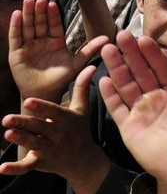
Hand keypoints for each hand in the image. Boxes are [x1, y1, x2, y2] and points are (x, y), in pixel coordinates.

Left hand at [0, 66, 111, 191]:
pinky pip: (27, 167)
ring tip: (8, 133)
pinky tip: (2, 168)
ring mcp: (49, 149)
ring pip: (34, 144)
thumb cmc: (80, 129)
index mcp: (67, 119)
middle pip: (40, 127)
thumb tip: (89, 66)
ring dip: (21, 140)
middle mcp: (59, 134)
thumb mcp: (82, 108)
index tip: (28, 101)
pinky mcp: (41, 163)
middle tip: (7, 119)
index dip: (41, 107)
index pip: (53, 111)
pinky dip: (15, 168)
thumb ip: (81, 87)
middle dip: (24, 123)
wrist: (84, 160)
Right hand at [8, 0, 107, 103]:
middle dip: (40, 11)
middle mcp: (42, 41)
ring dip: (27, 13)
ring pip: (28, 26)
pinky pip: (15, 37)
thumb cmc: (61, 79)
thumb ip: (90, 50)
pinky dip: (15, 26)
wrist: (44, 94)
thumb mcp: (77, 63)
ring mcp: (29, 45)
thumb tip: (108, 38)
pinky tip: (17, 14)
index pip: (55, 24)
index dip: (53, 14)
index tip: (52, 3)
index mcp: (56, 41)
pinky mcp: (16, 53)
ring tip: (28, 0)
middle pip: (41, 22)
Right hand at [99, 32, 166, 190]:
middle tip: (121, 34)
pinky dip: (110, 94)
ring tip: (107, 49)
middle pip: (141, 71)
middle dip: (131, 53)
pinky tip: (104, 78)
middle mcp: (158, 99)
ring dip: (117, 67)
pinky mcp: (130, 128)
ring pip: (127, 84)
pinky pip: (117, 108)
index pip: (162, 67)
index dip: (153, 53)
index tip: (144, 37)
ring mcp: (142, 112)